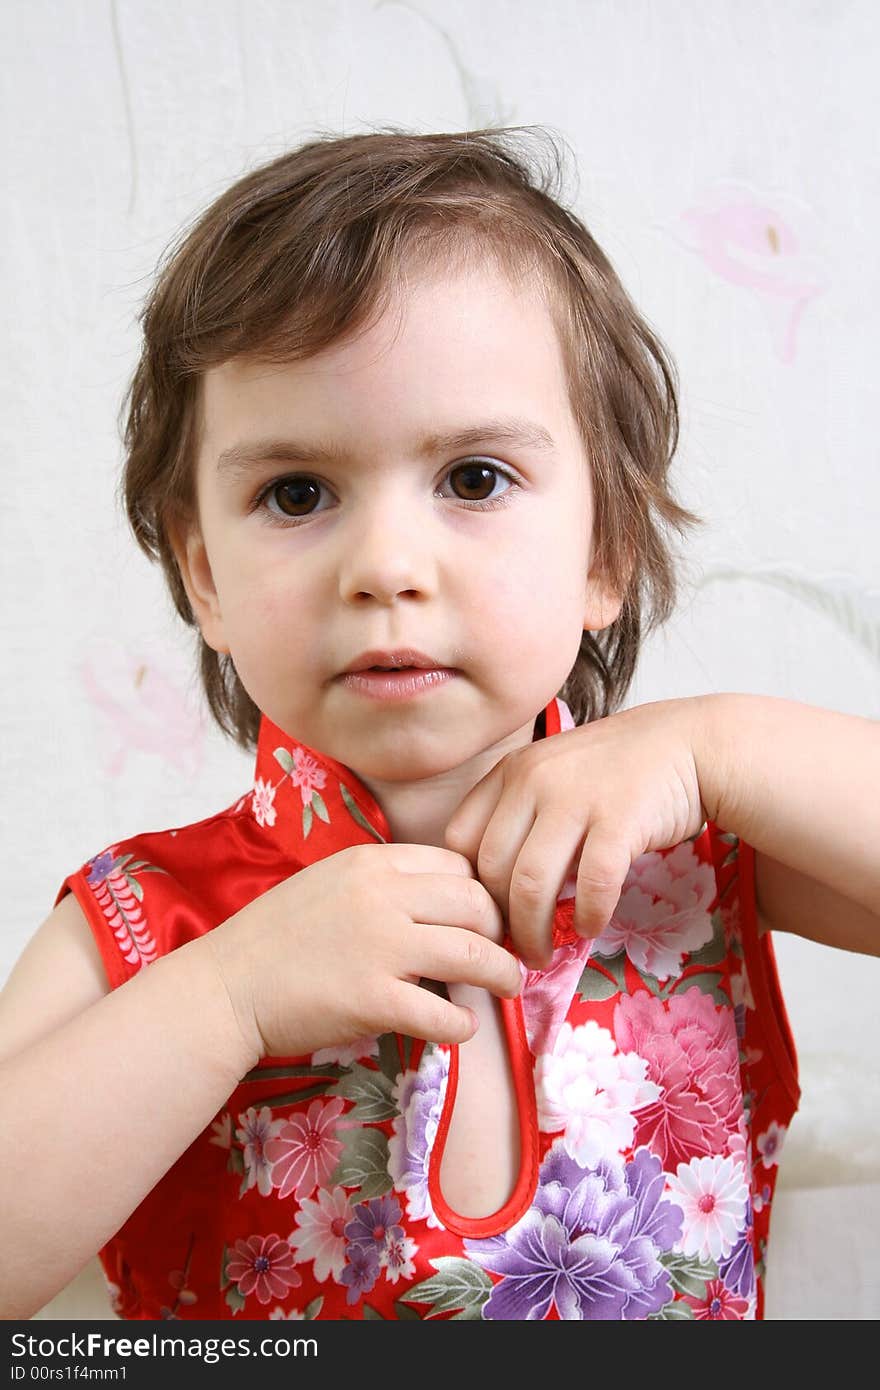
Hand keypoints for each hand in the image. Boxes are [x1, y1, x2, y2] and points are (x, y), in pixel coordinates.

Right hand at [205, 842, 521, 1060]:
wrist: (225, 987)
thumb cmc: (274, 939)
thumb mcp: (329, 884)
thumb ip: (381, 886)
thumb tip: (440, 903)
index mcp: (370, 862)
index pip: (456, 865)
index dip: (482, 893)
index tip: (486, 919)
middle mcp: (380, 896)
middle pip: (477, 904)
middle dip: (501, 930)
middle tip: (504, 952)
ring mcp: (378, 947)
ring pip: (473, 954)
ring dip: (501, 974)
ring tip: (507, 987)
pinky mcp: (371, 999)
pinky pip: (443, 1013)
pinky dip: (463, 1024)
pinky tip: (461, 1028)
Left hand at [444, 698, 708, 970]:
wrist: (690, 742)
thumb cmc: (620, 768)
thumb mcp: (554, 773)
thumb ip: (522, 815)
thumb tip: (496, 887)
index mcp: (511, 770)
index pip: (460, 840)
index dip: (469, 886)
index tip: (488, 914)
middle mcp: (533, 780)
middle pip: (493, 869)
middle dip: (499, 921)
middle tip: (514, 948)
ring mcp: (575, 797)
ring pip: (530, 884)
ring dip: (533, 931)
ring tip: (543, 955)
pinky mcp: (619, 819)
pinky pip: (590, 884)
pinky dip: (587, 915)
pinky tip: (589, 927)